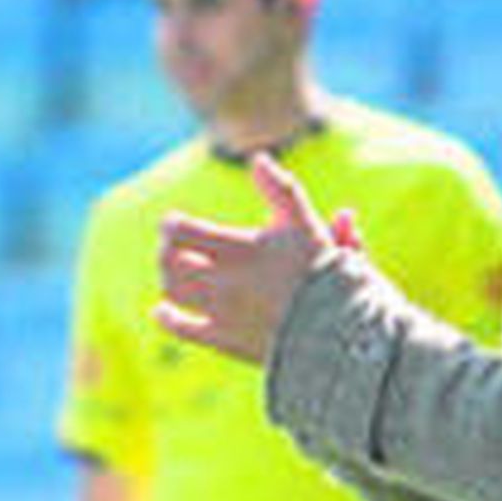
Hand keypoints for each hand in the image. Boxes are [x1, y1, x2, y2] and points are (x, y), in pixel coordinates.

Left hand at [157, 154, 348, 363]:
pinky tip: (161, 310)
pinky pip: (183, 330)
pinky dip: (168, 318)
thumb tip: (257, 158)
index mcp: (240, 250)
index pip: (178, 231)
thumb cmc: (325, 275)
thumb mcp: (307, 225)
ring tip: (175, 270)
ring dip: (168, 278)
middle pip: (170, 262)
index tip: (178, 224)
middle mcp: (225, 283)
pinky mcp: (226, 341)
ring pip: (174, 292)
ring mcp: (223, 314)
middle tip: (173, 247)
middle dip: (167, 251)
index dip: (173, 225)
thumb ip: (281, 189)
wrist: (340, 334)